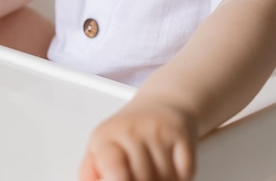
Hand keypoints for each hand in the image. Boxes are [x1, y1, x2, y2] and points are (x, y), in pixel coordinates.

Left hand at [79, 100, 197, 180]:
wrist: (164, 102)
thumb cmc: (129, 132)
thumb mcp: (101, 148)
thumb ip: (91, 171)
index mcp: (105, 137)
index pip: (114, 170)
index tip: (122, 179)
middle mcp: (131, 129)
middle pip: (142, 179)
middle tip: (141, 176)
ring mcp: (158, 130)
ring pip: (165, 178)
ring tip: (156, 170)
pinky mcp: (181, 132)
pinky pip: (185, 173)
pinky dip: (181, 177)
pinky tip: (172, 165)